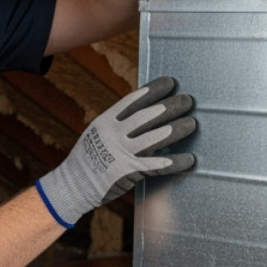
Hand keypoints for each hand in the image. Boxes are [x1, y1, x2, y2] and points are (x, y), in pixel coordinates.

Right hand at [37, 77, 194, 225]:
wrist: (74, 184)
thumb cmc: (90, 157)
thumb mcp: (99, 132)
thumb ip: (119, 122)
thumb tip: (143, 110)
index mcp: (107, 121)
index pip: (133, 100)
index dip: (154, 90)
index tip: (170, 82)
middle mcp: (114, 133)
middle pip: (147, 116)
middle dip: (170, 106)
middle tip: (188, 100)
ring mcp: (122, 152)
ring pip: (155, 137)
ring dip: (176, 129)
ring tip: (192, 123)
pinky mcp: (129, 171)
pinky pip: (157, 165)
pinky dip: (175, 162)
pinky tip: (190, 159)